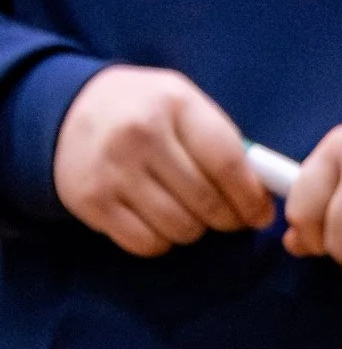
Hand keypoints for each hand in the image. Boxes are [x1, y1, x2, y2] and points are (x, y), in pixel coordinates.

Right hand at [53, 65, 269, 254]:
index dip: (251, 199)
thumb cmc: (146, 112)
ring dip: (194, 229)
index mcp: (174, 104)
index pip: (227, 164)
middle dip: (228, 219)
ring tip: (187, 210)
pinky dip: (161, 240)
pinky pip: (148, 244)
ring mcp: (112, 169)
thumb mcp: (186, 106)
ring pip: (181, 229)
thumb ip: (225, 145)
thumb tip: (263, 200)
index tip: (260, 215)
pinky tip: (156, 218)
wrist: (70, 110)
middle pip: (208, 204)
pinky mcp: (93, 200)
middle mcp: (140, 134)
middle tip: (227, 216)